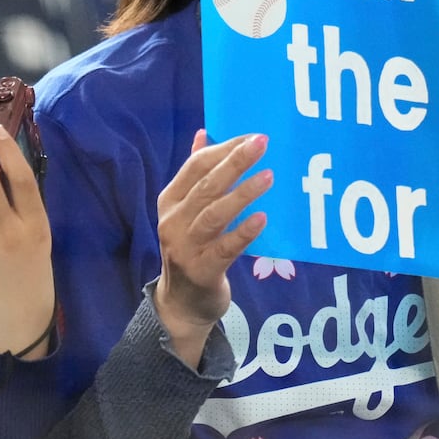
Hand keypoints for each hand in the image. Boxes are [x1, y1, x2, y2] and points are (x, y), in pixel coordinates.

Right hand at [152, 130, 270, 366]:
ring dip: (242, 193)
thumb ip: (194, 175)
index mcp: (170, 201)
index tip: (250, 136)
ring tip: (268, 176)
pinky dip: (243, 232)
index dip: (223, 149)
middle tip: (262, 144)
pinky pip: (225, 248)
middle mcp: (174, 221)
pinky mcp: (202, 270)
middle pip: (206, 186)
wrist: (181, 304)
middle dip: (235, 162)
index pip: (195, 167)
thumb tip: (204, 133)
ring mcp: (185, 247)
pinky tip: (262, 218)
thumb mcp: (186, 211)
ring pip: (215, 214)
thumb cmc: (191, 249)